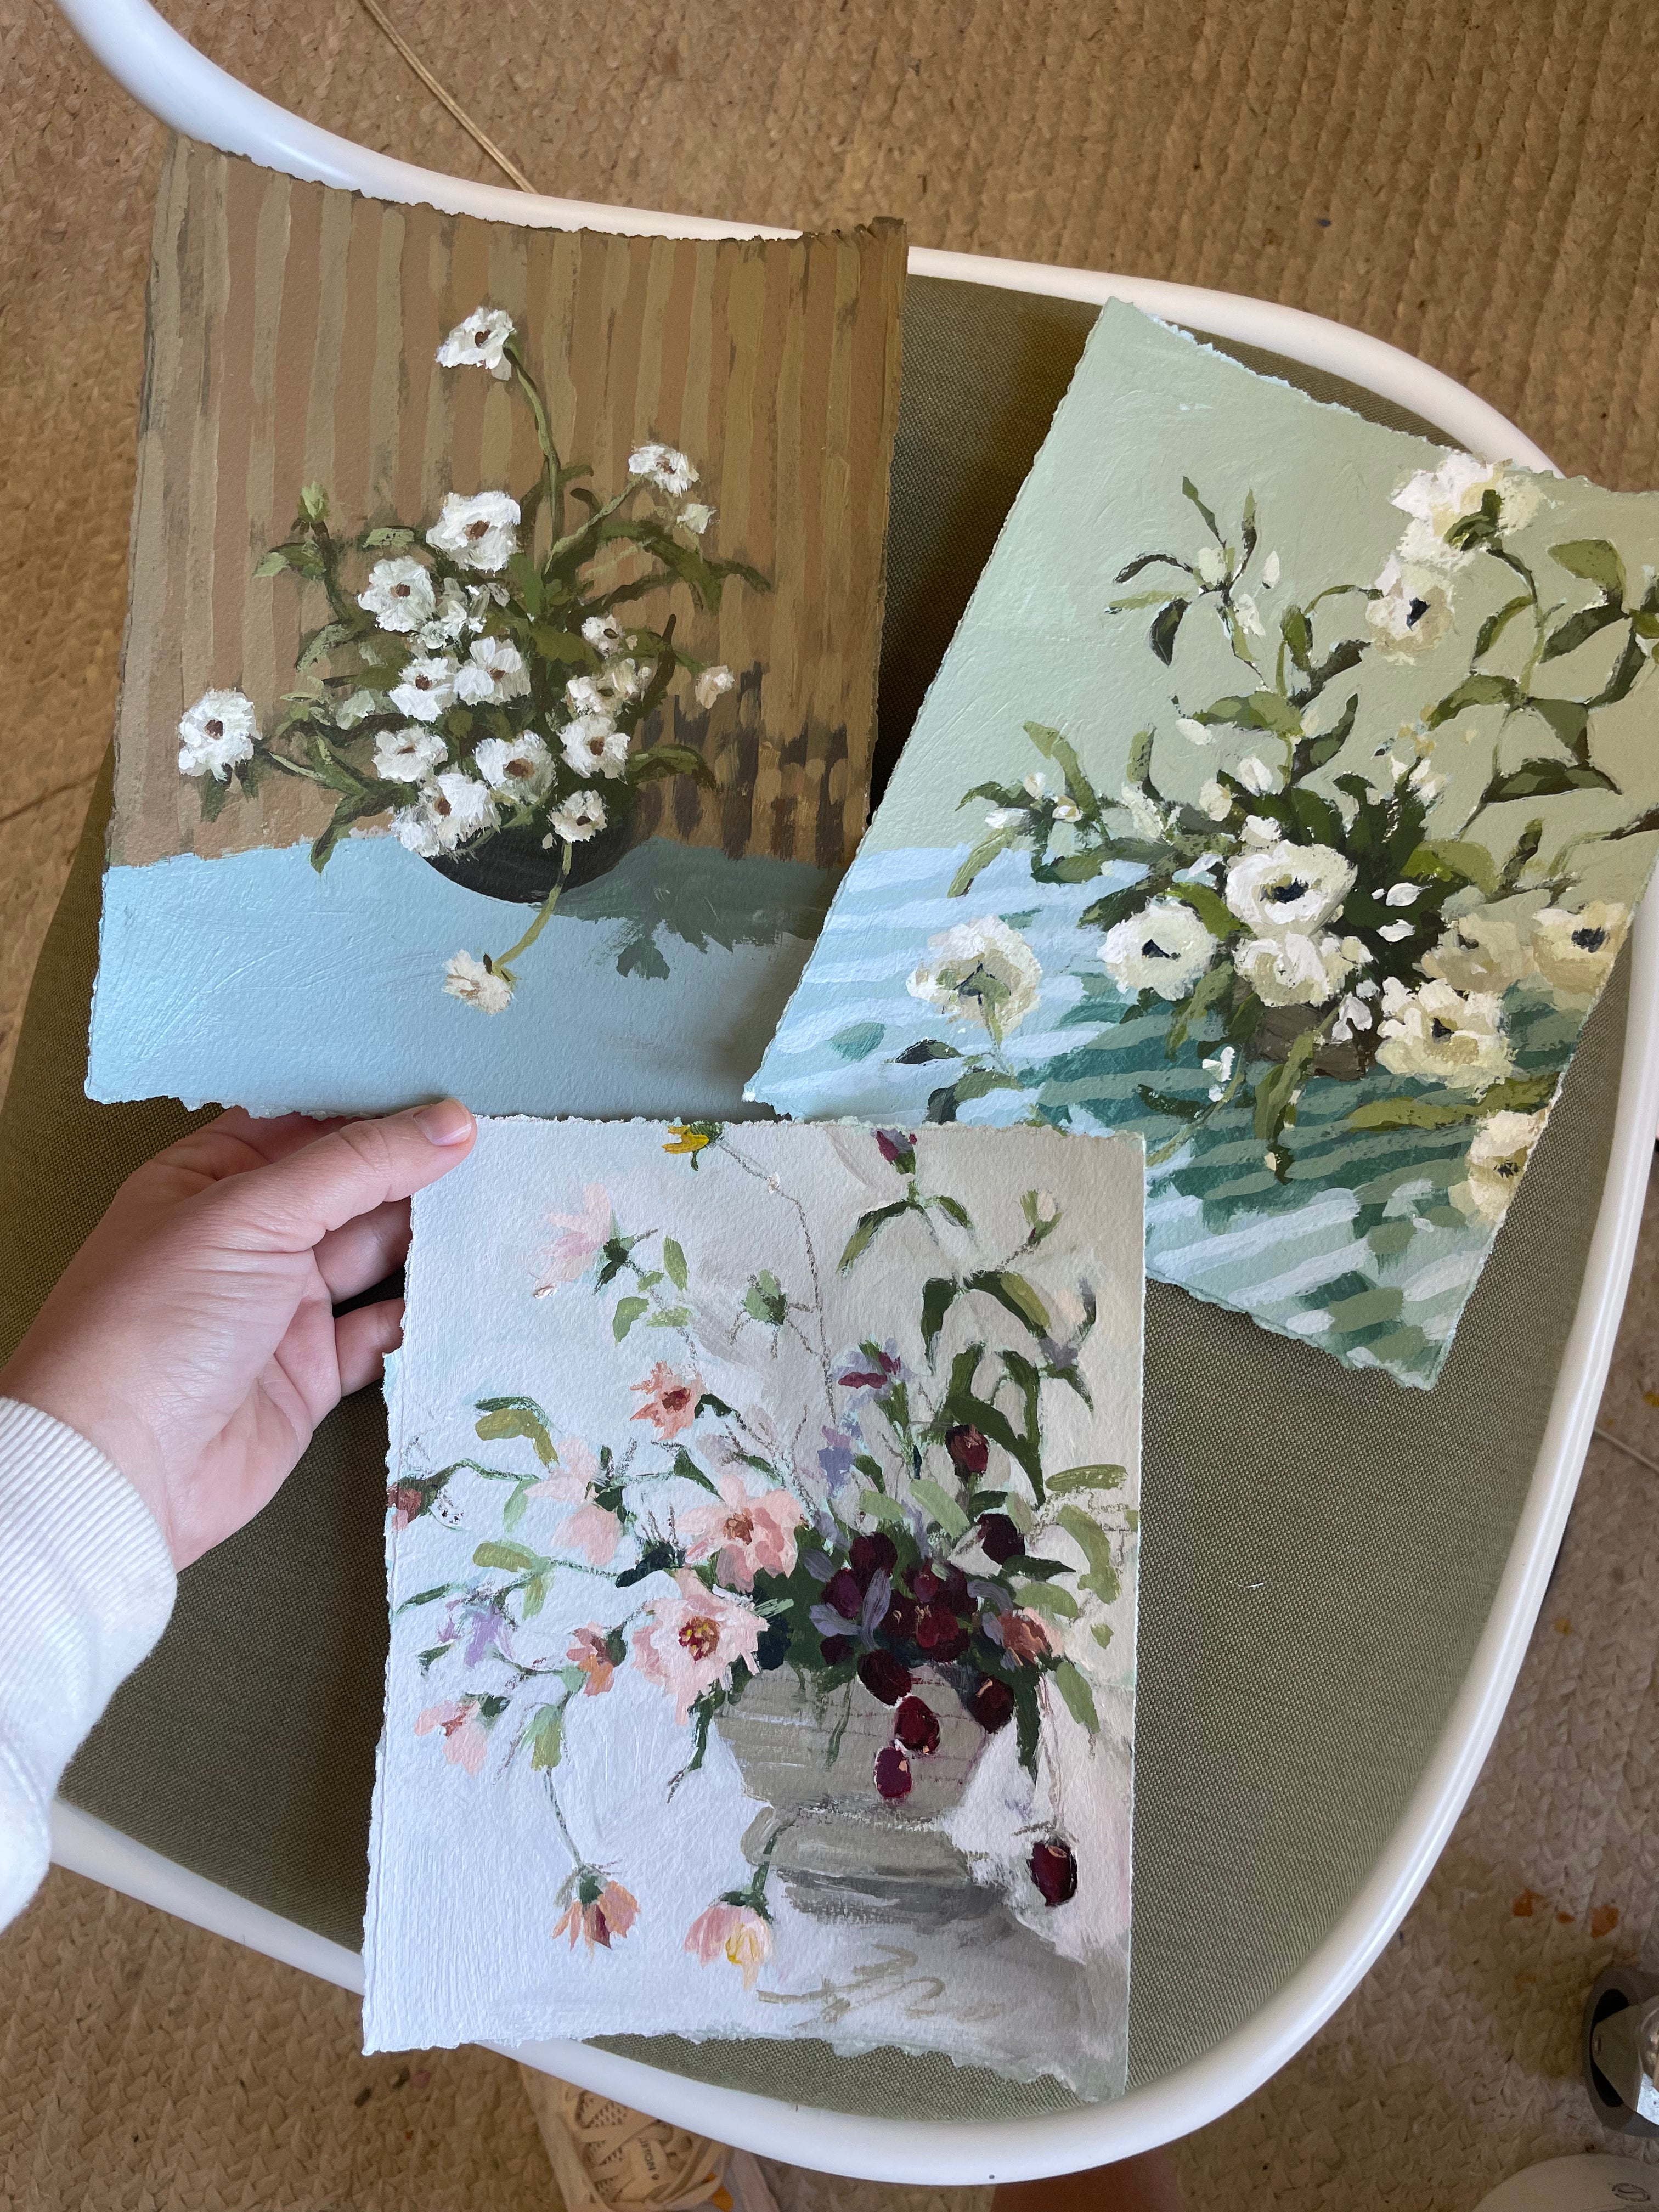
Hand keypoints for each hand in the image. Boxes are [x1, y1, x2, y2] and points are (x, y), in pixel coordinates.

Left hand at [0, 1101, 476, 1566]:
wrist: (121, 1468)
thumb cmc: (159, 1318)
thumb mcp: (253, 1215)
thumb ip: (358, 1165)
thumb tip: (452, 1121)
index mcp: (210, 1180)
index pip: (305, 1122)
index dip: (376, 1105)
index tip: (456, 1087)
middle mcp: (248, 1237)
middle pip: (350, 1188)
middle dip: (418, 1170)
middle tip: (504, 1145)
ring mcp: (281, 1306)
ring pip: (375, 1257)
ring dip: (431, 1240)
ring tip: (508, 1206)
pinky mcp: (311, 1373)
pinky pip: (381, 1333)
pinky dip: (424, 1317)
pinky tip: (474, 1289)